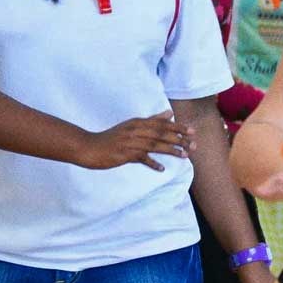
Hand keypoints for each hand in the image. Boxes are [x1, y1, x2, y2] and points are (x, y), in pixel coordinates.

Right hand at [74, 111, 195, 170]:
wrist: (89, 147)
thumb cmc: (113, 137)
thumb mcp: (132, 125)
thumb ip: (152, 120)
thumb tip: (170, 113)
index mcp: (138, 123)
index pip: (162, 124)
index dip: (178, 127)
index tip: (192, 131)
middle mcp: (135, 131)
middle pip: (161, 134)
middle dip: (179, 139)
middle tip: (194, 145)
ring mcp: (130, 143)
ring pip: (155, 145)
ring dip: (171, 150)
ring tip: (185, 155)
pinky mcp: (124, 155)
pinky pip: (141, 159)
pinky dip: (152, 163)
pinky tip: (161, 169)